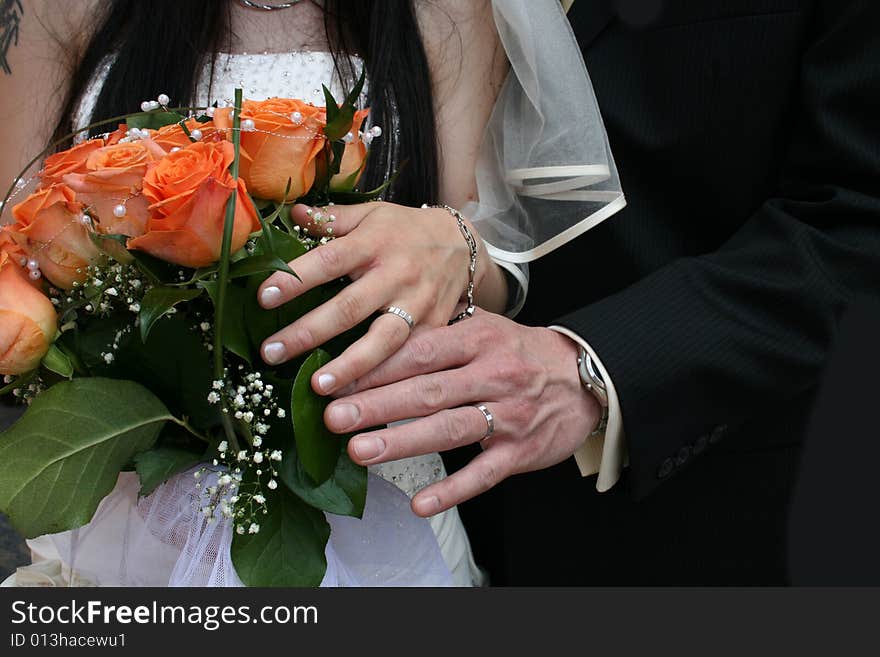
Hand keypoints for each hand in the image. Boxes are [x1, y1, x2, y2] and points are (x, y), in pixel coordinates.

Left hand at [257, 202, 501, 394]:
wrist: (464, 245)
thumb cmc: (406, 229)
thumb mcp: (372, 214)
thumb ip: (331, 218)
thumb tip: (291, 212)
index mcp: (374, 243)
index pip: (328, 261)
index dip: (295, 280)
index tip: (262, 298)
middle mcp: (395, 275)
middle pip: (349, 307)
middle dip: (308, 332)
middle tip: (271, 353)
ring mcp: (417, 305)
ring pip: (383, 340)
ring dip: (350, 367)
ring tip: (318, 387)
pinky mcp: (433, 328)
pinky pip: (408, 357)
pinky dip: (384, 379)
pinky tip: (359, 398)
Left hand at [324, 310, 600, 515]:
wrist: (584, 376)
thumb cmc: (518, 352)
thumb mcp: (482, 330)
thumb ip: (435, 338)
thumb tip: (370, 347)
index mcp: (478, 339)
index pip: (420, 352)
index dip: (375, 366)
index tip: (334, 380)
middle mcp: (493, 374)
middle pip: (428, 390)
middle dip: (377, 404)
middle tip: (333, 417)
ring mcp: (508, 415)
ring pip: (450, 429)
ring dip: (403, 441)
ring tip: (360, 451)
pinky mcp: (520, 452)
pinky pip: (483, 474)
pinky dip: (453, 491)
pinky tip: (419, 504)